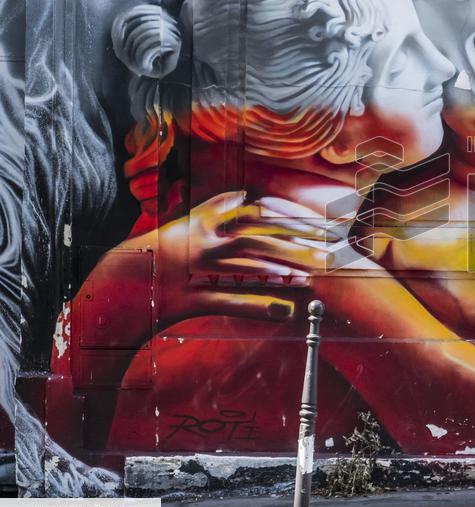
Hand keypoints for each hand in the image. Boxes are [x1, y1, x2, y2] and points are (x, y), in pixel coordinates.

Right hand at [134, 191, 349, 328]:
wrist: (117, 286)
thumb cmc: (157, 254)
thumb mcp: (183, 225)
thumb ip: (213, 209)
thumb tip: (242, 194)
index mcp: (200, 224)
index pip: (252, 216)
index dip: (286, 219)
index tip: (316, 224)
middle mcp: (199, 244)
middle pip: (256, 241)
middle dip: (293, 246)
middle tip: (324, 253)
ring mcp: (194, 272)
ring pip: (245, 270)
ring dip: (280, 274)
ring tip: (311, 279)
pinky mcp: (190, 300)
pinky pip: (230, 303)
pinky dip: (259, 307)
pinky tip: (286, 311)